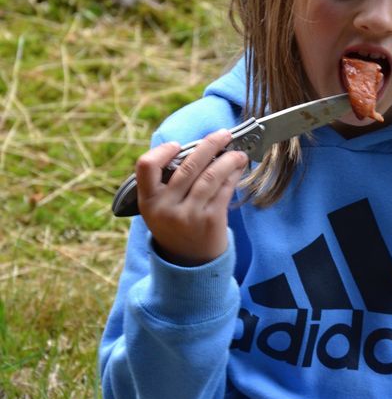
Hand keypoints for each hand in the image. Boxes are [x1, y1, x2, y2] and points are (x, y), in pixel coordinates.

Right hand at [135, 129, 247, 265]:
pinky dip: (232, 175)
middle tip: (223, 135)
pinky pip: (223, 190)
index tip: (179, 145)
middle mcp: (165, 207)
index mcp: (148, 201)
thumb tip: (198, 148)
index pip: (146, 166)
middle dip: (209, 145)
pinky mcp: (210, 221)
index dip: (162, 151)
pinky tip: (238, 168)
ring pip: (211, 176)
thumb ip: (168, 183)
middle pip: (187, 166)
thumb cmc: (176, 226)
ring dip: (228, 159)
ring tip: (238, 153)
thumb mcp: (160, 208)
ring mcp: (188, 215)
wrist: (190, 263)